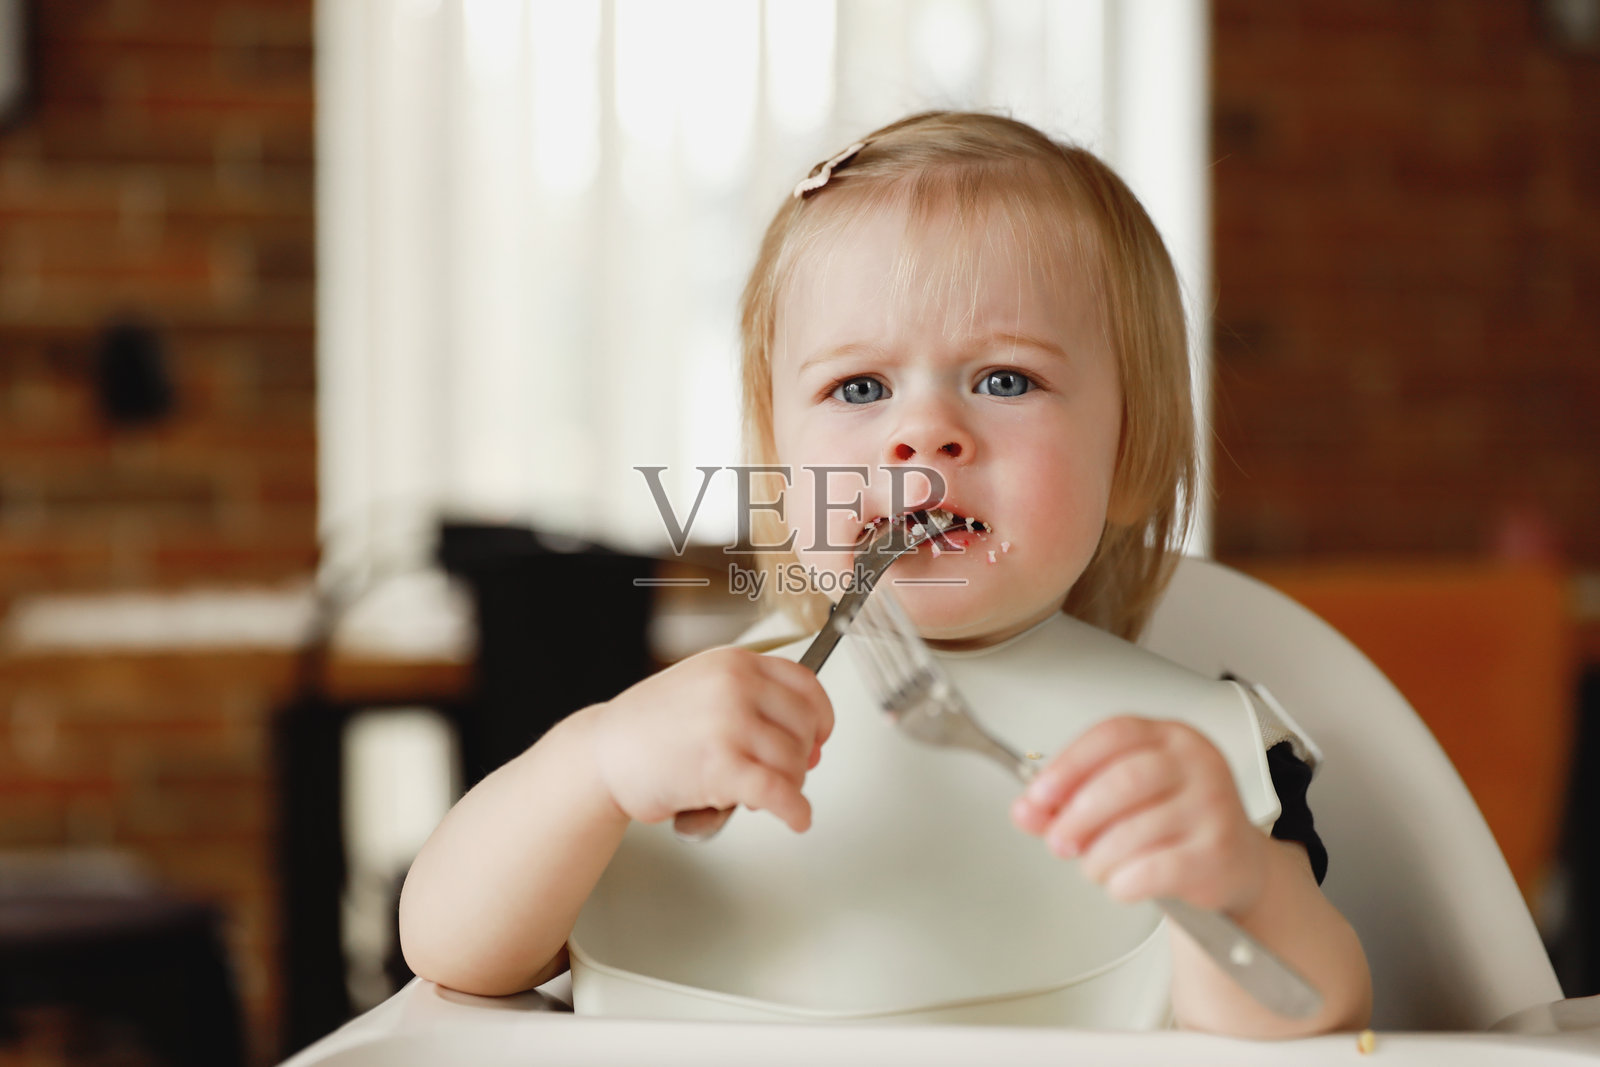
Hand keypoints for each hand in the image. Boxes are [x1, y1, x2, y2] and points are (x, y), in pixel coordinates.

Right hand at [588, 646, 834, 832]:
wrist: (601, 753)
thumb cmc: (647, 728)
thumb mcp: (703, 688)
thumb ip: (752, 703)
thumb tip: (809, 743)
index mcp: (734, 662)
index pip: (805, 683)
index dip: (821, 716)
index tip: (820, 736)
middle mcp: (735, 684)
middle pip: (804, 726)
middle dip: (800, 757)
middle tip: (782, 774)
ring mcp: (728, 722)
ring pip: (793, 761)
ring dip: (787, 786)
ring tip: (759, 793)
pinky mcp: (720, 765)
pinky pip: (778, 792)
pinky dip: (795, 810)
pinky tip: (796, 819)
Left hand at [1010, 716, 1268, 915]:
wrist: (1232, 865)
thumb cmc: (1174, 824)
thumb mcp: (1121, 801)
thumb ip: (1068, 801)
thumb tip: (1026, 810)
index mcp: (1169, 737)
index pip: (1113, 734)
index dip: (1069, 764)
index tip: (1040, 795)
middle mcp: (1197, 763)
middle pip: (1124, 779)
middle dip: (1079, 816)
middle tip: (1059, 841)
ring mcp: (1212, 806)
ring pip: (1136, 829)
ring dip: (1099, 857)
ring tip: (1094, 867)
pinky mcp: (1218, 851)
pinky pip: (1157, 869)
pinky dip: (1125, 882)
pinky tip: (1122, 883)